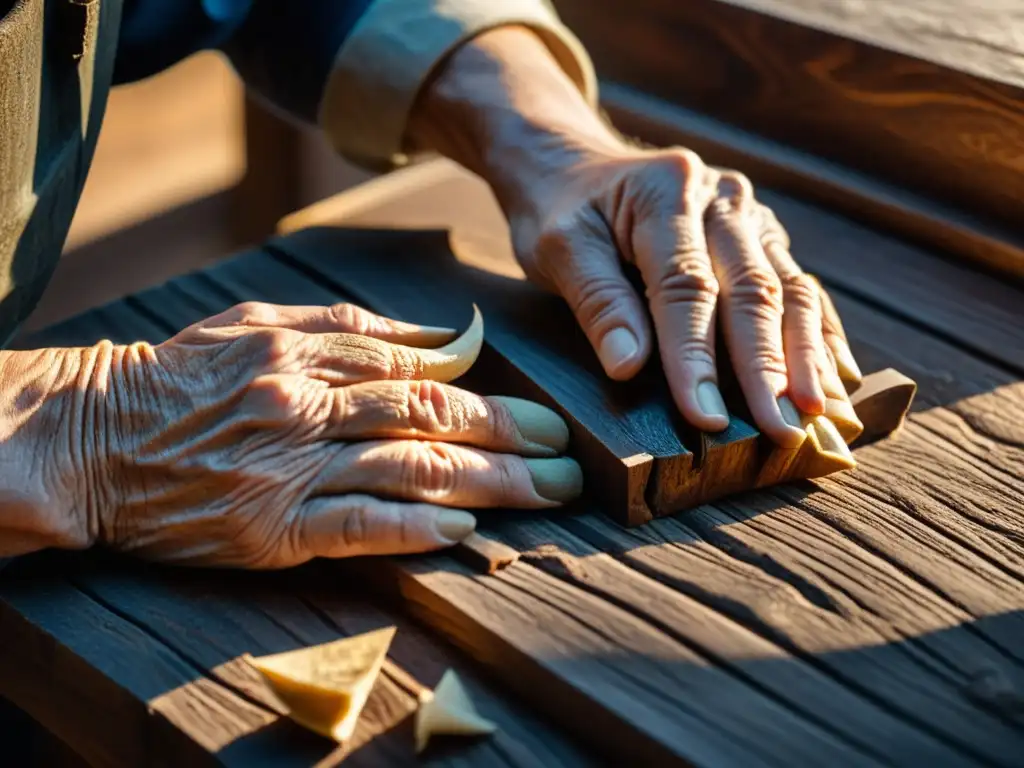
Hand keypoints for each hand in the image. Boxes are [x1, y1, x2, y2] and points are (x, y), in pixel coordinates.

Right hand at [0, 303, 579, 566]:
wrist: (91, 438)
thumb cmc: (180, 376)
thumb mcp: (257, 323)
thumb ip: (351, 327)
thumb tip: (443, 338)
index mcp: (306, 352)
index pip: (419, 370)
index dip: (489, 394)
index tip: (542, 416)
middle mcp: (306, 404)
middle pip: (429, 417)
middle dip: (508, 436)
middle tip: (564, 456)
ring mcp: (289, 466)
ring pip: (408, 470)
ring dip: (487, 484)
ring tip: (545, 496)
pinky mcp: (269, 526)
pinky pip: (357, 525)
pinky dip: (416, 530)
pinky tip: (466, 534)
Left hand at [408, 26, 862, 446]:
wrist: (576, 168)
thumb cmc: (561, 212)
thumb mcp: (558, 249)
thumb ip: (597, 303)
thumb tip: (630, 367)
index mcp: (667, 192)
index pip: (685, 286)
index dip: (696, 356)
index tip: (705, 416)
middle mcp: (721, 197)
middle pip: (752, 289)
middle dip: (768, 368)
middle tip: (781, 431)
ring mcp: (749, 215)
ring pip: (789, 289)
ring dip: (806, 357)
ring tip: (820, 414)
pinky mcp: (762, 237)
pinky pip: (798, 287)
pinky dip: (820, 334)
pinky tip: (837, 379)